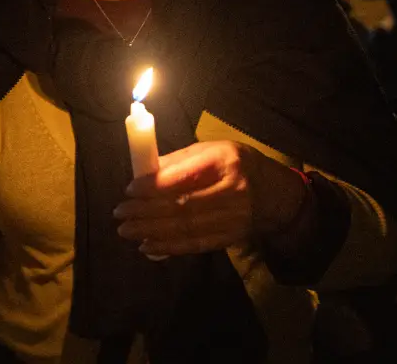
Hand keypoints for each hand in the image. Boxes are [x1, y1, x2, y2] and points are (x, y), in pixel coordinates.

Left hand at [114, 141, 307, 256]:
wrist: (275, 196)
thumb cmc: (238, 165)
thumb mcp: (214, 150)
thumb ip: (181, 160)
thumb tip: (145, 172)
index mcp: (225, 161)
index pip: (185, 176)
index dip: (154, 185)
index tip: (130, 190)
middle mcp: (232, 190)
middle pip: (183, 205)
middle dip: (146, 212)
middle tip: (120, 213)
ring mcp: (233, 218)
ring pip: (186, 228)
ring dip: (152, 231)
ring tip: (127, 230)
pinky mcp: (230, 238)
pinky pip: (195, 245)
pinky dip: (169, 247)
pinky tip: (148, 246)